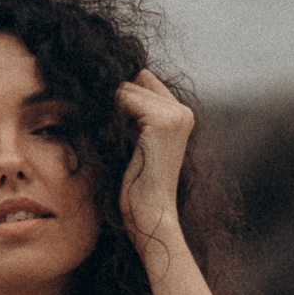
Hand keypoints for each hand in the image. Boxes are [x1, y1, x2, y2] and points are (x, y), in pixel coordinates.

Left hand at [115, 69, 193, 262]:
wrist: (151, 215)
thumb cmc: (139, 187)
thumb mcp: (137, 144)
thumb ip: (135, 117)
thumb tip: (111, 91)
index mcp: (180, 115)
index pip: (144, 79)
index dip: (123, 96)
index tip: (113, 123)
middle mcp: (182, 111)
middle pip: (135, 80)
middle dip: (117, 101)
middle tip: (112, 135)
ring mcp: (175, 115)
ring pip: (127, 88)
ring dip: (112, 110)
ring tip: (114, 139)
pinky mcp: (163, 122)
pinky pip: (124, 98)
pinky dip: (112, 116)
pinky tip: (115, 141)